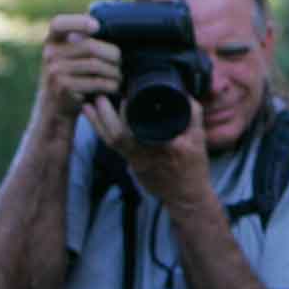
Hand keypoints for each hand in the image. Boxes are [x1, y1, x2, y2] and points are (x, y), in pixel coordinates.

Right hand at [37, 13, 121, 121]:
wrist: (56, 110)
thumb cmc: (71, 78)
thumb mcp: (68, 57)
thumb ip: (81, 41)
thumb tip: (108, 20)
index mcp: (51, 41)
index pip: (58, 23)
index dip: (78, 22)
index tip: (97, 27)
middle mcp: (49, 54)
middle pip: (89, 46)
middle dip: (112, 53)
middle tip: (121, 61)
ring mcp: (54, 71)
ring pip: (95, 65)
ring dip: (114, 71)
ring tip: (120, 76)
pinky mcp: (63, 88)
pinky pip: (95, 82)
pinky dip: (110, 84)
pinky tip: (115, 87)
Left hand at [91, 89, 211, 209]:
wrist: (187, 197)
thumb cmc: (194, 168)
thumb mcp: (199, 138)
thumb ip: (192, 113)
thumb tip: (182, 92)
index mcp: (162, 146)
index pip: (136, 128)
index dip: (125, 111)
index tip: (124, 95)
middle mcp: (144, 156)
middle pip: (115, 136)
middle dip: (103, 115)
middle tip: (99, 97)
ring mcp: (134, 163)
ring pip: (109, 142)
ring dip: (97, 123)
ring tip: (89, 106)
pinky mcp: (131, 166)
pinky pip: (113, 148)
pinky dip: (103, 132)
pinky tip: (98, 121)